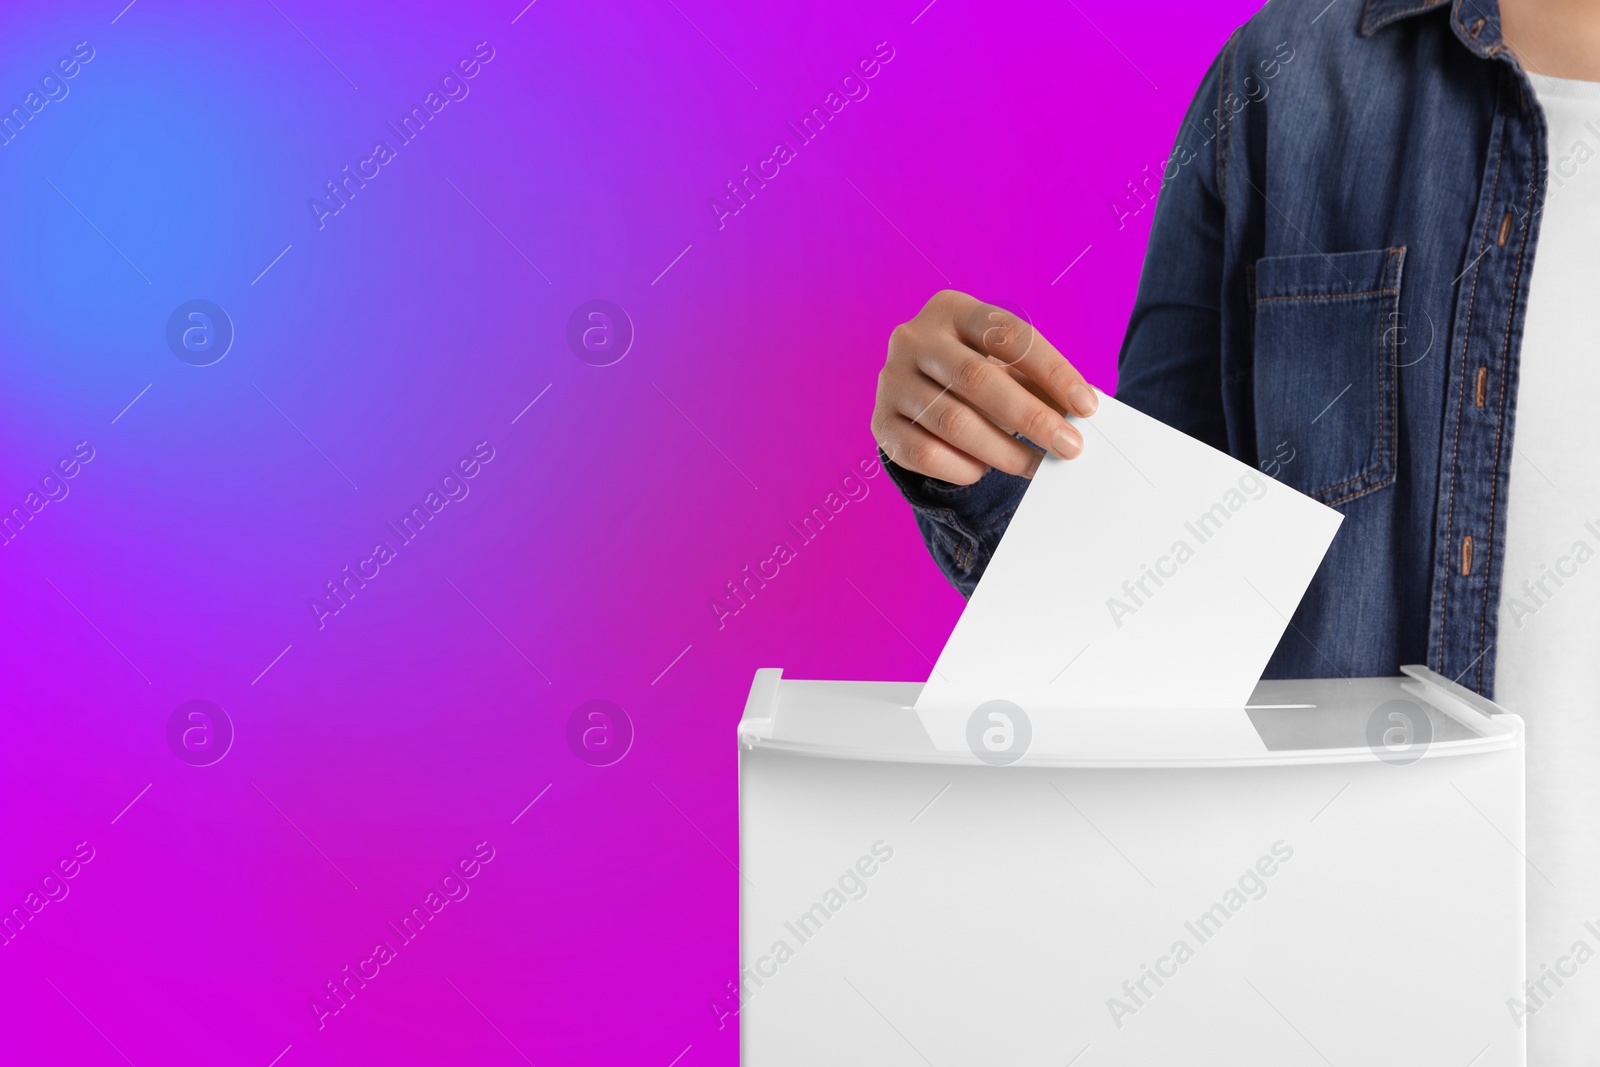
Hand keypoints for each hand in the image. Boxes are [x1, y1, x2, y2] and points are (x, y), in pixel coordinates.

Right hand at [871, 290, 1098, 484]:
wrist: (917, 391)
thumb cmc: (976, 372)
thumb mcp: (1005, 364)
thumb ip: (1038, 381)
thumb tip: (1081, 409)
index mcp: (951, 310)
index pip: (1008, 335)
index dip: (1052, 371)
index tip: (1087, 406)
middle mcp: (913, 339)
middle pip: (978, 379)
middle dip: (1031, 418)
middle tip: (1069, 446)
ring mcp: (891, 380)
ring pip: (953, 422)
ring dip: (1004, 451)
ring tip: (1036, 465)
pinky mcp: (880, 422)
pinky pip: (925, 454)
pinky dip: (962, 467)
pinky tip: (984, 470)